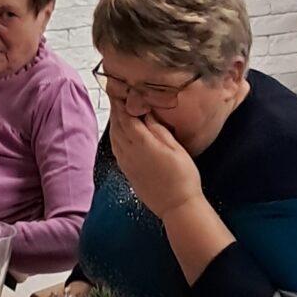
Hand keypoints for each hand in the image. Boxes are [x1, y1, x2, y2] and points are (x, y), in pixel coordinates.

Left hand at [107, 102, 202, 219]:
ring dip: (114, 121)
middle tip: (115, 95)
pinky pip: (115, 148)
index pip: (126, 116)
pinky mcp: (126, 171)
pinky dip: (114, 136)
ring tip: (116, 110)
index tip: (118, 90)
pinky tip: (118, 133)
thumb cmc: (183, 176)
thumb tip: (146, 113)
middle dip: (116, 109)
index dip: (121, 102)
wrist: (176, 206)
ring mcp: (126, 162)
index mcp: (142, 142)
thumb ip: (158, 129)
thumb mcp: (175, 148)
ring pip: (113, 136)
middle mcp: (129, 151)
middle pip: (117, 125)